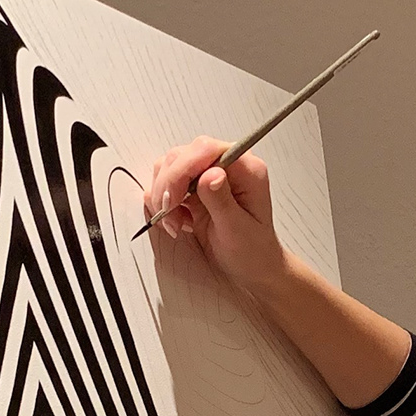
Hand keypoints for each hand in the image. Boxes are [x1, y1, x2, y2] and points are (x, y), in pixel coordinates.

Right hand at [142, 138, 287, 301]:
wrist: (251, 266)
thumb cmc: (252, 250)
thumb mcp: (237, 229)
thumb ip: (222, 200)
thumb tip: (211, 174)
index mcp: (244, 169)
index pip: (205, 149)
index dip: (183, 170)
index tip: (173, 199)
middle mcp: (226, 166)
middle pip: (182, 156)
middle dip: (169, 186)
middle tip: (171, 215)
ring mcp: (208, 175)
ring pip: (170, 167)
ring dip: (163, 196)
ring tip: (175, 222)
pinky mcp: (194, 188)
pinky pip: (167, 183)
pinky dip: (163, 203)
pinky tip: (175, 220)